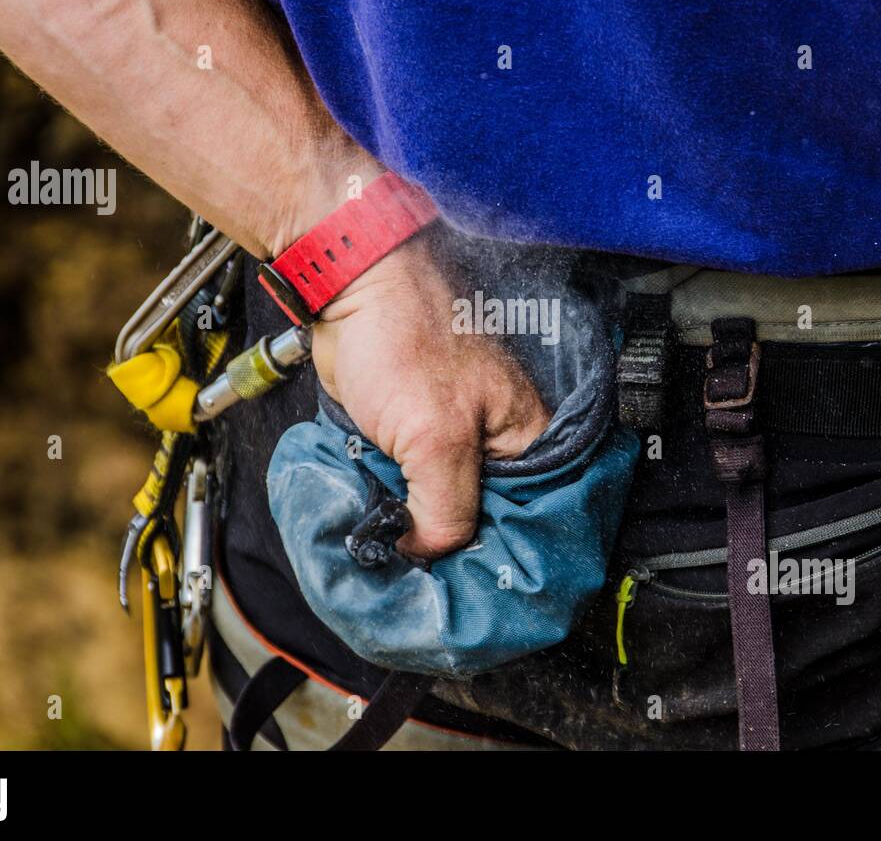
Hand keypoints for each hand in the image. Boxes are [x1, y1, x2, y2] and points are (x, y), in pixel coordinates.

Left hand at [310, 233, 551, 558]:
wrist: (348, 289)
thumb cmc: (402, 336)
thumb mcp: (435, 440)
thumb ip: (446, 509)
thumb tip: (429, 554)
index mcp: (527, 436)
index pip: (533, 518)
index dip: (503, 555)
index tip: (474, 591)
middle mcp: (498, 441)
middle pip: (487, 518)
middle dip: (454, 548)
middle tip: (427, 581)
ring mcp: (453, 439)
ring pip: (443, 505)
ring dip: (418, 530)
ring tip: (398, 557)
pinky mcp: (412, 436)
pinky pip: (410, 488)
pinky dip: (394, 507)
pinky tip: (381, 524)